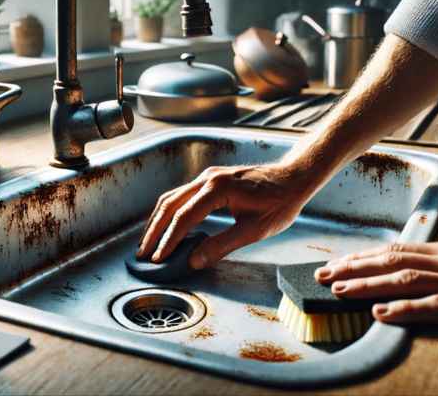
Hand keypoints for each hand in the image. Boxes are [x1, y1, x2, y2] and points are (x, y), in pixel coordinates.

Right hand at [137, 164, 311, 269]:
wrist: (294, 177)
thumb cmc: (280, 202)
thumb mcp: (254, 230)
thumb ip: (222, 245)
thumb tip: (194, 260)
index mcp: (218, 189)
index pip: (184, 217)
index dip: (169, 239)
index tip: (158, 258)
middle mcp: (208, 179)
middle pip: (169, 204)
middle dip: (154, 230)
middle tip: (143, 253)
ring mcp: (207, 177)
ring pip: (172, 197)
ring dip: (157, 220)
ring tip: (148, 241)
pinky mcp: (210, 179)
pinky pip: (181, 195)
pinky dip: (169, 212)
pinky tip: (166, 225)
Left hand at [315, 242, 437, 323]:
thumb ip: (432, 266)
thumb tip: (393, 274)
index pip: (395, 251)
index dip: (362, 257)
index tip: (335, 264)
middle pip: (392, 261)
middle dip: (354, 268)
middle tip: (323, 275)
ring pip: (405, 280)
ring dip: (368, 284)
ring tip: (339, 290)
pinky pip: (434, 305)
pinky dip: (405, 308)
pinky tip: (379, 312)